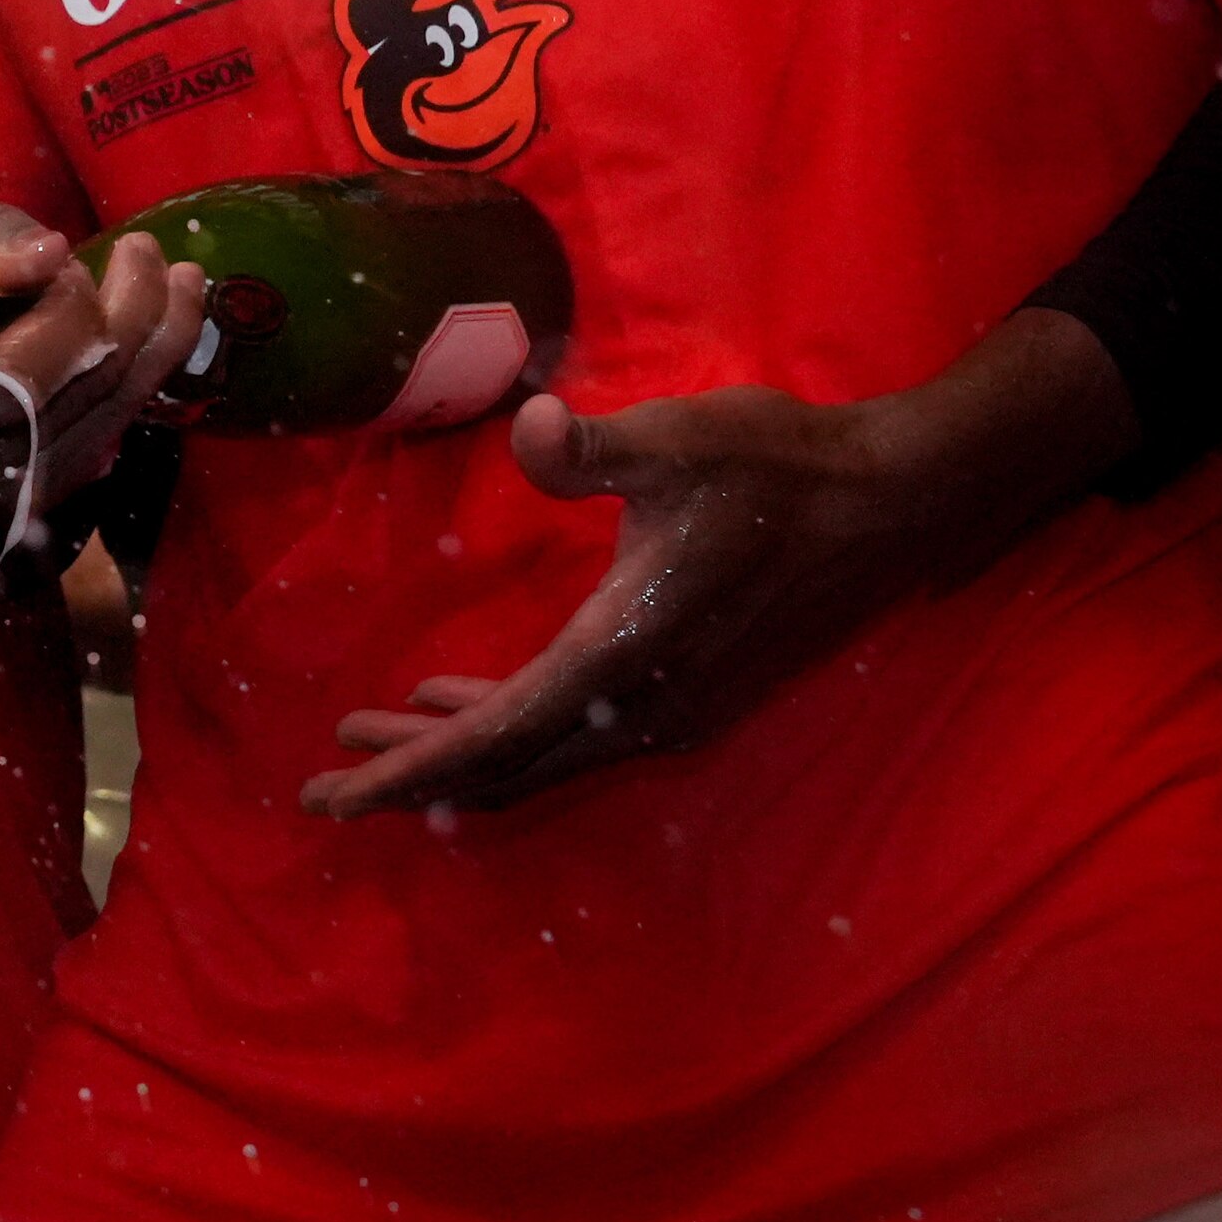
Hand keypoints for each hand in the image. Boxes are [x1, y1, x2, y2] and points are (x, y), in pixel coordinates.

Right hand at [0, 204, 203, 495]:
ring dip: (167, 334)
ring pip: (122, 404)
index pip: (45, 349)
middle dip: (139, 301)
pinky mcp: (51, 493)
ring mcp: (31, 487)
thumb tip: (55, 252)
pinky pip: (118, 428)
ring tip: (186, 278)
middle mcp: (0, 466)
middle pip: (98, 375)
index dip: (70, 296)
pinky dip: (146, 377)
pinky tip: (162, 333)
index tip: (63, 260)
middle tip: (147, 246)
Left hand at [301, 310, 1136, 818]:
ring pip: (538, 757)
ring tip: (378, 732)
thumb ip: (588, 445)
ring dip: (458, 750)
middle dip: (412, 775)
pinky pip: (574, 739)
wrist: (894, 501)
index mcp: (619, 659)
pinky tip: (465, 695)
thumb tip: (529, 428)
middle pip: (502, 768)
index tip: (327, 794)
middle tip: (328, 781)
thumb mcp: (677, 440)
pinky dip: (510, 730)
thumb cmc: (780, 467)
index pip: (488, 740)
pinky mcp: (692, 697)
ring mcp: (673, 712)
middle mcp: (642, 710)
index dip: (403, 771)